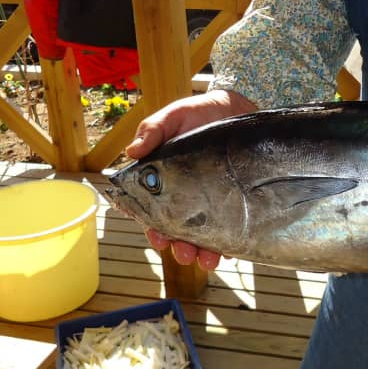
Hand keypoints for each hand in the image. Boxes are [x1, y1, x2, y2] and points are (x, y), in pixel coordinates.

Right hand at [126, 89, 257, 268]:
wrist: (236, 109)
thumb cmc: (198, 114)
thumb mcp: (172, 117)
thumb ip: (152, 131)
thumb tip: (131, 151)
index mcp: (164, 182)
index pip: (153, 212)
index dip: (153, 228)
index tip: (158, 237)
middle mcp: (185, 197)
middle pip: (177, 231)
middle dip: (179, 246)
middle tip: (184, 252)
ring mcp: (210, 202)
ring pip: (203, 236)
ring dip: (202, 252)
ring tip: (206, 259)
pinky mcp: (234, 203)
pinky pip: (231, 230)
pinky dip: (229, 245)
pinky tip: (230, 251)